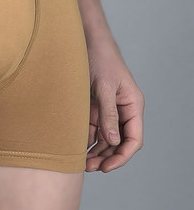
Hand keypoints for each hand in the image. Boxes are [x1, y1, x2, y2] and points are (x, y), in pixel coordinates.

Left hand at [85, 37, 144, 172]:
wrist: (86, 42)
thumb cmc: (100, 59)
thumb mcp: (104, 88)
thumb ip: (108, 114)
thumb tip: (113, 141)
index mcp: (133, 106)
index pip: (133, 139)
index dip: (122, 156)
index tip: (107, 167)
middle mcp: (123, 111)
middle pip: (119, 143)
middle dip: (106, 157)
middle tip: (89, 167)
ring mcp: (108, 110)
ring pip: (105, 139)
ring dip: (96, 152)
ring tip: (81, 162)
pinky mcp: (94, 108)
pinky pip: (93, 130)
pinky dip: (86, 140)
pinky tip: (75, 148)